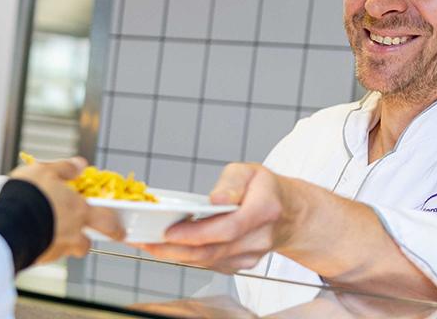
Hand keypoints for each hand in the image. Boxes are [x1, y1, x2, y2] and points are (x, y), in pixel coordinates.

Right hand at [8, 157, 124, 263]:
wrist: (10, 222)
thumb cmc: (29, 194)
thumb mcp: (45, 170)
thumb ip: (65, 168)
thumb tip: (80, 164)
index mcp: (79, 210)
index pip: (106, 221)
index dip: (114, 227)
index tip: (119, 232)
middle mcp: (72, 233)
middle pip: (86, 244)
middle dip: (87, 242)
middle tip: (83, 240)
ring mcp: (57, 248)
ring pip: (65, 250)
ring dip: (61, 244)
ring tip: (46, 232)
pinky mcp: (40, 258)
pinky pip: (45, 253)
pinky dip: (42, 247)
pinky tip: (31, 237)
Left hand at [133, 163, 302, 272]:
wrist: (290, 216)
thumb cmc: (265, 190)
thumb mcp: (251, 172)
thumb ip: (232, 182)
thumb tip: (216, 199)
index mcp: (264, 210)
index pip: (227, 228)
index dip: (195, 233)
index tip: (168, 232)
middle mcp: (259, 237)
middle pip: (213, 251)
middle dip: (175, 250)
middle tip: (146, 242)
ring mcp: (251, 255)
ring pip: (208, 261)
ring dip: (175, 255)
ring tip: (148, 244)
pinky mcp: (241, 264)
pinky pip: (210, 264)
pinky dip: (187, 257)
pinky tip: (168, 248)